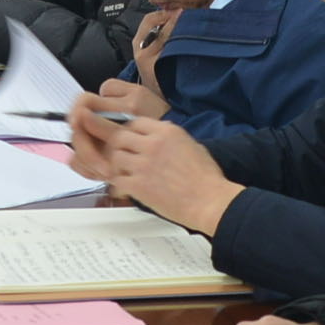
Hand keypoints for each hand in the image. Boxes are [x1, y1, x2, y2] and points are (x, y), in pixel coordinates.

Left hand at [87, 115, 234, 233]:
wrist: (210, 201)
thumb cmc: (207, 177)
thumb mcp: (192, 145)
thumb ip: (171, 138)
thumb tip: (159, 134)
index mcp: (167, 132)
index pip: (136, 122)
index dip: (131, 132)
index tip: (130, 140)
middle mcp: (152, 144)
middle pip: (120, 137)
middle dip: (119, 147)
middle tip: (122, 157)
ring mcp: (143, 164)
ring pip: (115, 158)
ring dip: (118, 166)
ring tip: (124, 174)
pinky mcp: (138, 185)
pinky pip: (116, 180)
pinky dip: (118, 186)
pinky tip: (125, 190)